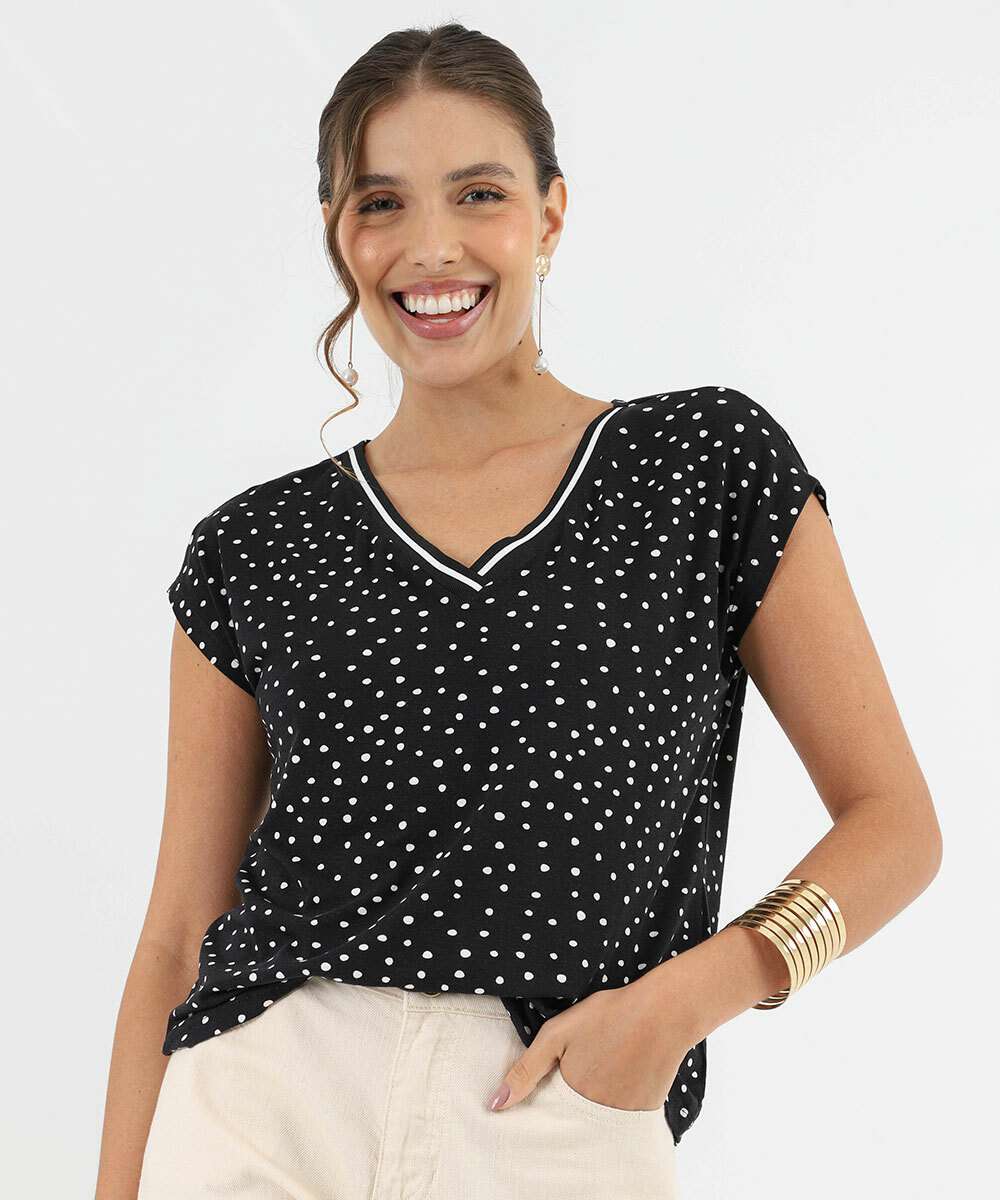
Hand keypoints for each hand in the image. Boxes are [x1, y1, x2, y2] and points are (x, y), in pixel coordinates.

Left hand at [485, 970, 700, 1113]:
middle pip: (573, 1117)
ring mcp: (623, 1117)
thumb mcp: (558, 1034)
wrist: (664, 1012)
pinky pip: (622, 1115)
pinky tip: (623, 1070)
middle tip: (587, 1062)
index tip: (552, 1078)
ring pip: (597, 1117)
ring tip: (606, 1063)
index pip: (546, 1114)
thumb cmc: (608, 1016)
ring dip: (595, 1099)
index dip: (545, 1097)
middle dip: (571, 1098)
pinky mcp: (646, 1113)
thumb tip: (495, 1104)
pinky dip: (618, 1100)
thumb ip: (527, 1070)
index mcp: (571, 1096)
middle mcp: (597, 1116)